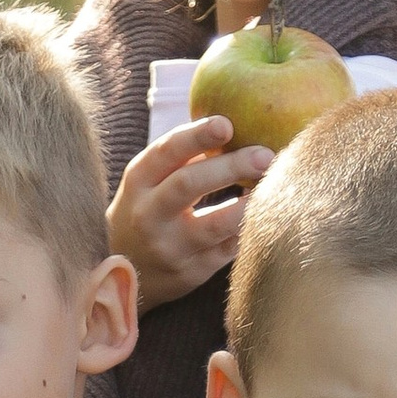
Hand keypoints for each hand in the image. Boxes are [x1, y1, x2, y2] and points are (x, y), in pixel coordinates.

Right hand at [109, 118, 271, 308]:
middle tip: (265, 156)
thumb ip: (181, 157)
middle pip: (189, 184)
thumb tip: (233, 125)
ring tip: (276, 188)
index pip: (167, 151)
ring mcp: (169, 247)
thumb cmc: (146, 212)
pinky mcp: (190, 273)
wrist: (121, 273)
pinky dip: (250, 230)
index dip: (197, 136)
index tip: (227, 124)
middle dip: (230, 167)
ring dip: (248, 205)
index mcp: (139, 180)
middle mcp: (149, 214)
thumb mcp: (148, 181)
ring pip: (213, 225)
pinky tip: (270, 215)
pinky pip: (227, 250)